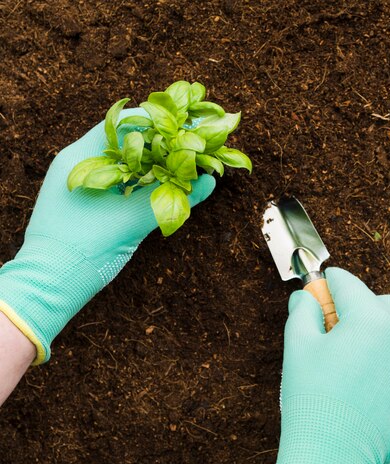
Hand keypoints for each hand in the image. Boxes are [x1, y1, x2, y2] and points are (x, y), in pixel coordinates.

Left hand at [0, 109, 214, 363]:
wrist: (50, 286)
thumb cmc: (86, 250)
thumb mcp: (133, 220)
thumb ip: (171, 198)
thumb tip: (210, 180)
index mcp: (82, 158)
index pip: (126, 123)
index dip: (161, 121)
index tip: (191, 126)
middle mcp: (79, 164)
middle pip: (129, 141)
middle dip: (163, 141)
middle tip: (195, 144)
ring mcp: (82, 183)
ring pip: (126, 162)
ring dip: (156, 162)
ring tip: (187, 163)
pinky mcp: (88, 202)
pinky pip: (121, 182)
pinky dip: (144, 181)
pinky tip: (166, 185)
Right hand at [276, 268, 389, 463]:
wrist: (335, 454)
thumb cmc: (314, 398)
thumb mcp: (298, 345)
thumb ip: (303, 311)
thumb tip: (305, 297)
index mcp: (370, 319)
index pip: (349, 284)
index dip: (329, 283)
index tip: (319, 286)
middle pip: (383, 303)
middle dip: (360, 304)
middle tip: (335, 323)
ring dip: (375, 332)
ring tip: (348, 356)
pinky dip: (386, 362)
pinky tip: (362, 382)